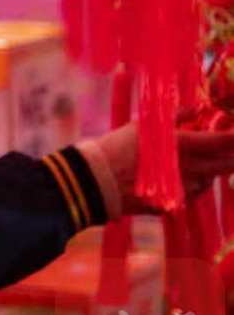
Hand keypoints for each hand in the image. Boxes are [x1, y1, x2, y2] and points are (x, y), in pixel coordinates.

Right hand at [86, 122, 233, 215]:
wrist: (95, 180)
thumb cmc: (117, 146)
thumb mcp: (143, 126)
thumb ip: (175, 118)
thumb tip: (196, 109)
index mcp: (183, 146)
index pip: (223, 141)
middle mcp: (190, 169)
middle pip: (226, 165)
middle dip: (233, 157)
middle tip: (232, 150)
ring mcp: (183, 190)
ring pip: (208, 180)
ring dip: (210, 171)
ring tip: (202, 162)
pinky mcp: (173, 205)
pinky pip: (191, 194)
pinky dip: (192, 184)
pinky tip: (180, 177)